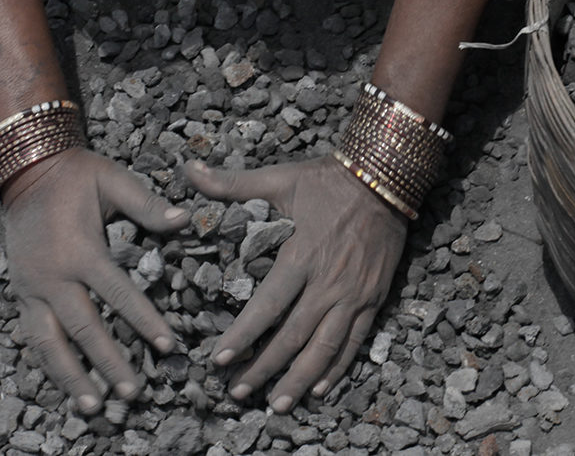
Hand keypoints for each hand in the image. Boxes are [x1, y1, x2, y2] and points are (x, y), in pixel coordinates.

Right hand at [2, 147, 191, 412]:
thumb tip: (186, 219)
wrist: (26, 170)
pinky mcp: (20, 292)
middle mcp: (52, 277)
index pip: (117, 295)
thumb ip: (148, 205)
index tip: (168, 346)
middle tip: (133, 394)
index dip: (144, 321)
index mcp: (80, 251)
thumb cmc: (78, 176)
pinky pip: (32, 336)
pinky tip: (65, 385)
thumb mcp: (114, 181)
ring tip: (93, 407)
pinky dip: (48, 364)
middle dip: (108, 364)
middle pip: (83, 329)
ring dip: (70, 377)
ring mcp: (31, 288)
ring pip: (48, 343)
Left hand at [184, 156, 407, 412]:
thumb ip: (232, 183)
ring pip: (325, 346)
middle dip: (265, 368)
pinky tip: (320, 388)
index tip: (219, 360)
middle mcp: (328, 282)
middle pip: (293, 336)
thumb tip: (189, 172)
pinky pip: (355, 340)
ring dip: (300, 378)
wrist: (385, 177)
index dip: (243, 335)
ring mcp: (353, 294)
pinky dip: (338, 367)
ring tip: (278, 403)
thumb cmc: (328, 180)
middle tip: (238, 392)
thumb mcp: (279, 178)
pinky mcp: (373, 297)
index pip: (268, 306)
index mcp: (302, 256)